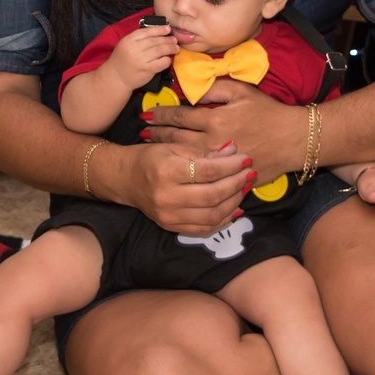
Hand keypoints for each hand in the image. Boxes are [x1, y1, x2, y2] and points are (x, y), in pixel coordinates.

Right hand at [103, 24, 178, 90]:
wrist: (116, 77)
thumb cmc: (122, 60)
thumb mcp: (125, 44)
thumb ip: (138, 39)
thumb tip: (157, 32)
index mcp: (129, 40)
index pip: (147, 32)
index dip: (159, 29)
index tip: (168, 29)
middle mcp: (134, 48)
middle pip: (155, 41)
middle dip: (167, 39)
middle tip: (174, 39)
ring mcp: (140, 60)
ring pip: (159, 50)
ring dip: (170, 48)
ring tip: (176, 47)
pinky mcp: (146, 70)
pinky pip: (161, 63)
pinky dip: (166, 60)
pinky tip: (169, 58)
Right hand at [111, 141, 250, 236]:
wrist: (124, 178)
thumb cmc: (150, 157)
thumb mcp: (174, 146)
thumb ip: (203, 151)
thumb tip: (233, 151)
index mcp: (167, 171)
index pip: (208, 171)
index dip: (231, 166)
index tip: (246, 159)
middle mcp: (167, 197)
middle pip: (213, 195)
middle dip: (237, 184)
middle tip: (250, 174)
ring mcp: (168, 216)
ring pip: (212, 215)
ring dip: (234, 202)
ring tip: (244, 189)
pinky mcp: (171, 227)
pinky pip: (204, 229)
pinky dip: (223, 220)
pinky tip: (234, 208)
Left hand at [142, 80, 294, 185]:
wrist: (294, 139)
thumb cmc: (268, 112)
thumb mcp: (242, 91)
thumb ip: (215, 89)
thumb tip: (192, 92)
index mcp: (216, 119)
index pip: (180, 116)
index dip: (161, 115)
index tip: (147, 115)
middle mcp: (213, 142)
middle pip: (177, 139)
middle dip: (157, 135)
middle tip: (141, 133)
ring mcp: (220, 162)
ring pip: (185, 157)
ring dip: (165, 152)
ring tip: (150, 148)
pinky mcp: (228, 176)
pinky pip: (202, 174)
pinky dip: (186, 169)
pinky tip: (176, 167)